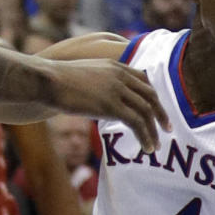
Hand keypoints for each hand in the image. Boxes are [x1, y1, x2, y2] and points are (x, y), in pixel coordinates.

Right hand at [46, 57, 170, 151]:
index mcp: (115, 66)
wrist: (47, 81)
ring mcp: (116, 90)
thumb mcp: (87, 75)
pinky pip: (136, 123)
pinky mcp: (111, 105)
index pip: (144, 80)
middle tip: (168, 129)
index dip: (154, 97)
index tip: (158, 110)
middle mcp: (120, 76)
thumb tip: (108, 101)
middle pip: (150, 96)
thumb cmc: (60, 82)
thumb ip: (103, 83)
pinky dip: (145, 136)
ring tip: (154, 146)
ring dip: (153, 131)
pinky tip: (146, 147)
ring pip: (146, 112)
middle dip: (161, 114)